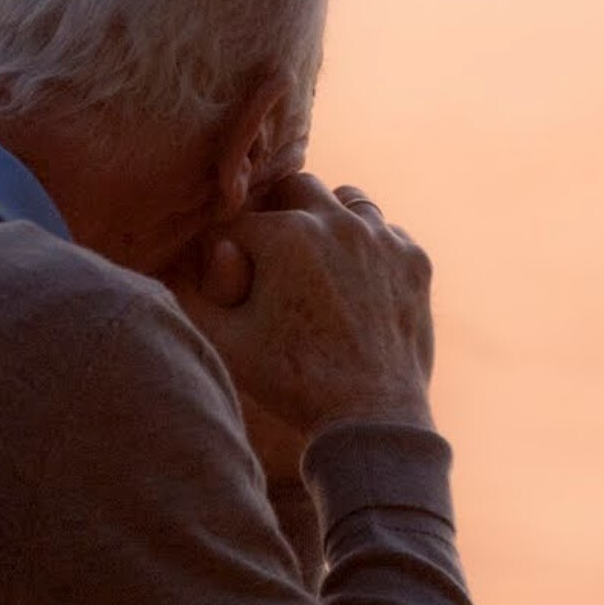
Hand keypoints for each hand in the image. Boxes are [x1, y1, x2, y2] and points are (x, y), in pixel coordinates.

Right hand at [175, 174, 435, 439]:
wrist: (370, 416)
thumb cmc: (291, 382)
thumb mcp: (226, 341)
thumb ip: (197, 293)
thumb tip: (189, 261)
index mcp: (284, 236)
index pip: (239, 223)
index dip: (225, 247)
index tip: (226, 272)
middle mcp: (335, 222)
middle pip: (295, 188)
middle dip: (278, 213)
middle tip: (272, 252)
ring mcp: (381, 238)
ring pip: (347, 199)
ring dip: (328, 218)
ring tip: (318, 256)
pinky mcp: (414, 260)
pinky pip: (386, 232)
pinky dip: (369, 246)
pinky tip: (358, 279)